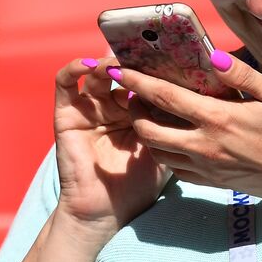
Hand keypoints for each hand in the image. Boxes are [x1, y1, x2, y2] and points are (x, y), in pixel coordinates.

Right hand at [51, 56, 170, 234]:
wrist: (105, 213)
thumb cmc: (135, 188)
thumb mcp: (162, 151)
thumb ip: (171, 125)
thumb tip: (196, 97)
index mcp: (133, 115)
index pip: (142, 82)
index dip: (152, 67)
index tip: (169, 53)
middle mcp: (110, 108)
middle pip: (120, 73)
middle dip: (132, 59)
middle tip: (144, 48)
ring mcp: (88, 110)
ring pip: (95, 74)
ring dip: (106, 61)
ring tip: (119, 60)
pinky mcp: (65, 115)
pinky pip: (65, 84)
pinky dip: (75, 68)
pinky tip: (91, 65)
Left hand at [115, 54, 261, 202]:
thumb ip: (242, 75)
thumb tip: (213, 55)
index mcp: (218, 118)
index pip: (164, 97)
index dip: (136, 82)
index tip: (117, 70)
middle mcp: (205, 145)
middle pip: (149, 129)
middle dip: (132, 110)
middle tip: (132, 94)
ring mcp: (206, 167)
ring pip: (158, 152)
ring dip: (145, 132)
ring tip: (147, 114)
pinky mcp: (211, 182)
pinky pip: (175, 169)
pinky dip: (164, 153)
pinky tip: (170, 139)